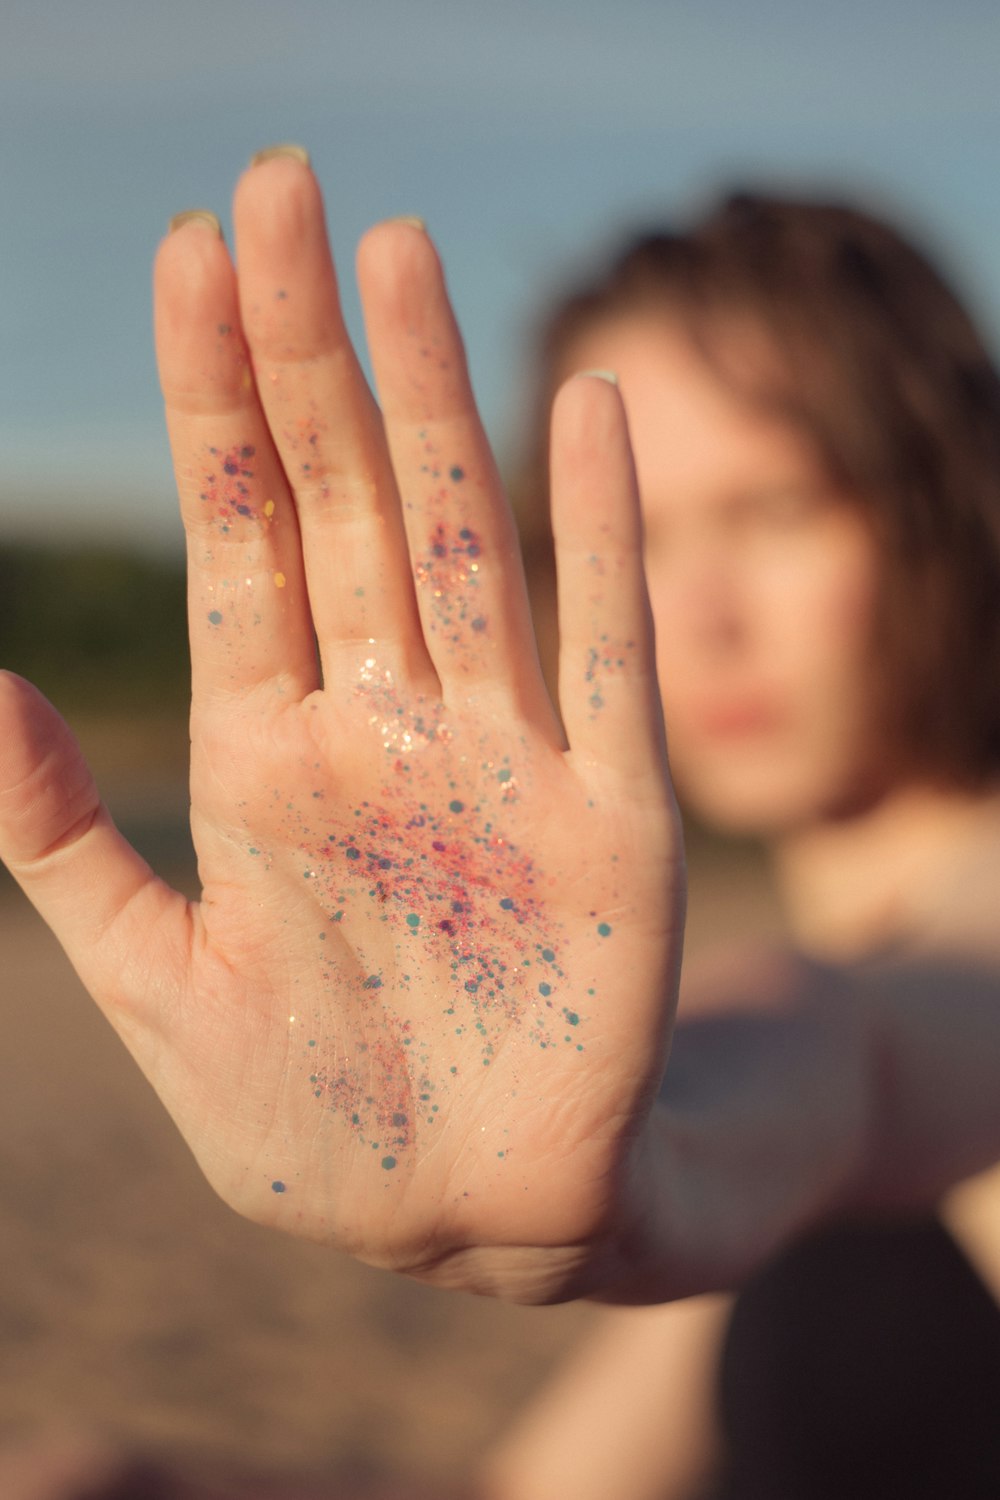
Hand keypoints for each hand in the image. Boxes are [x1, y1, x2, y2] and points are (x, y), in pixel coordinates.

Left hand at [0, 151, 682, 1302]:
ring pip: (463, 544)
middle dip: (305, 352)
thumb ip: (64, 841)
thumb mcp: (157, 984)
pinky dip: (602, 536)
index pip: (239, 538)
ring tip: (399, 254)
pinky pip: (605, 653)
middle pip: (342, 503)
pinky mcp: (612, 817)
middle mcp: (385, 726)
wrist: (464, 1213)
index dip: (213, 401)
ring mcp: (503, 759)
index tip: (193, 260)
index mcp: (269, 754)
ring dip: (436, 400)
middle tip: (279, 193)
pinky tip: (586, 411)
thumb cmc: (305, 1118)